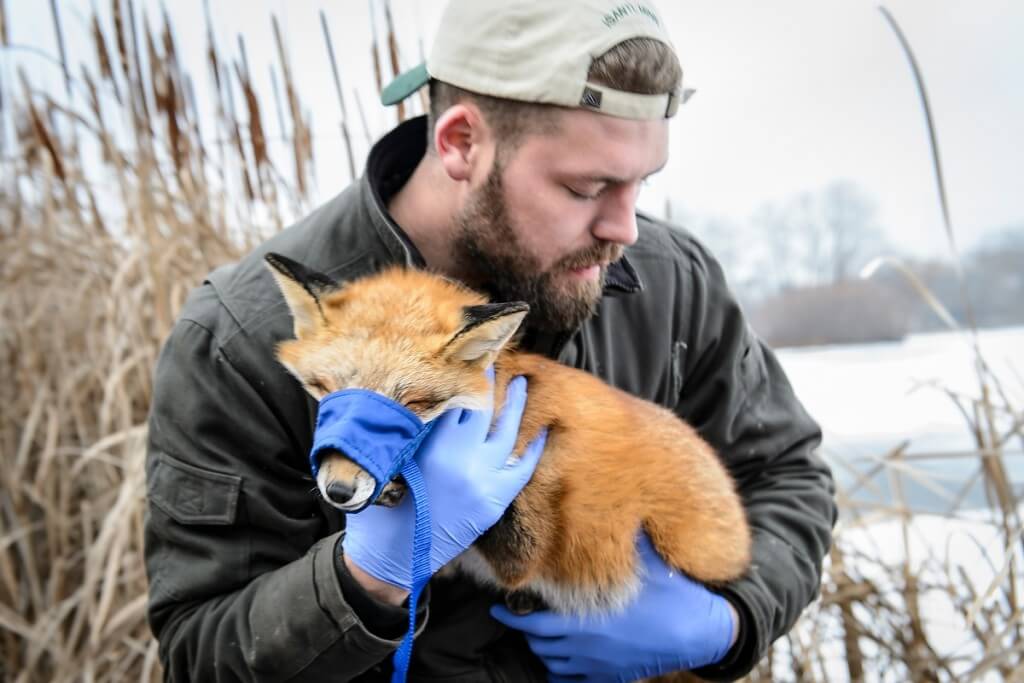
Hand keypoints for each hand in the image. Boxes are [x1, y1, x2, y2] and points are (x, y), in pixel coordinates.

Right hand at [342, 372, 546, 592]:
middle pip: (482, 408)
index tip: (467, 355)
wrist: (391, 556)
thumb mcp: (384, 457)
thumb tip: (419, 392)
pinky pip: (521, 468)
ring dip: (515, 405)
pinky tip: (543, 431)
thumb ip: (406, 426)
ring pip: (506, 432)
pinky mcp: (494, 501)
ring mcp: (481, 479)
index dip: (462, 373)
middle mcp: (459, 457)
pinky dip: (534, 449)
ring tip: (521, 383)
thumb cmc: (379, 505)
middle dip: (488, 382)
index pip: (453, 396)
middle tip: (492, 360)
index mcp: (428, 443)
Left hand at [491, 533, 736, 681]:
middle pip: (538, 643)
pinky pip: (572, 681)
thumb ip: (625, 536)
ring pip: (553, 663)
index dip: (510, 615)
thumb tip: (615, 505)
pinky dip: (560, 671)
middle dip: (525, 630)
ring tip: (540, 633)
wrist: (699, 633)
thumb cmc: (672, 596)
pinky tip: (561, 660)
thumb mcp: (647, 560)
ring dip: (542, 649)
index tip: (498, 606)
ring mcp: (597, 665)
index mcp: (583, 619)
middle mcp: (584, 646)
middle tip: (520, 615)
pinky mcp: (611, 677)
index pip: (531, 622)